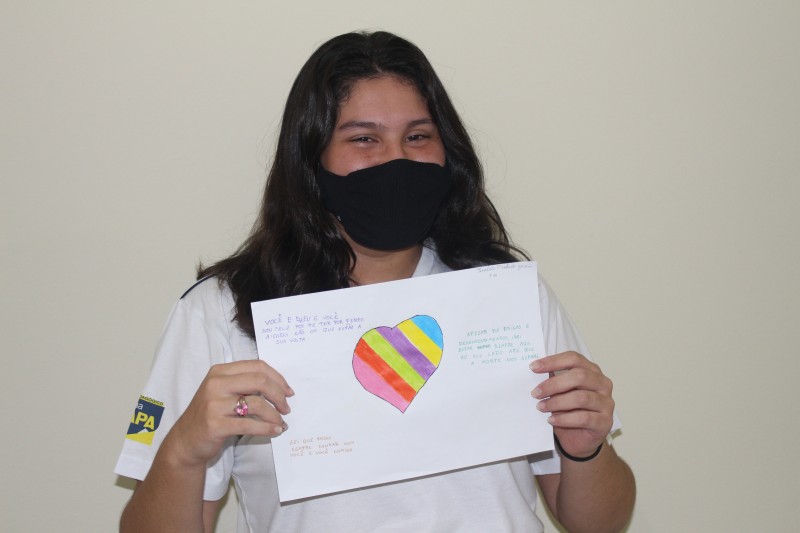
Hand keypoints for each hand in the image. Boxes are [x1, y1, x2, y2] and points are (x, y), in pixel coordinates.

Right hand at [163, 359, 293, 467]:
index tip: (288, 391)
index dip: (278, 378)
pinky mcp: (215, 424)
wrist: (185, 440)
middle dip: (279, 395)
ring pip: (257, 403)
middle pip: (260, 381)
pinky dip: (267, 428)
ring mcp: (214, 404)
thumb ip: (245, 384)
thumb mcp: (223, 392)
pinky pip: (249, 424)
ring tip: (281, 423)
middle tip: (286, 408)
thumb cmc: (211, 414)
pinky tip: (275, 431)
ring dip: (274, 415)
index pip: (257, 366)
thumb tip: (279, 387)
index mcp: (220, 371)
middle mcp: (216, 384)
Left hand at [530, 351, 613, 458]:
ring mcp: (606, 403)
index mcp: (591, 371)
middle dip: (554, 384)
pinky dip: (564, 418)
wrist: (579, 439)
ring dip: (557, 402)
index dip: (553, 361)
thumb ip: (552, 381)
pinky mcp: (605, 422)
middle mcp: (602, 384)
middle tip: (535, 392)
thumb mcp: (559, 393)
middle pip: (579, 376)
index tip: (533, 367)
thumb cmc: (568, 411)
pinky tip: (551, 420)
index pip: (574, 359)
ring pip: (581, 397)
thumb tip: (534, 370)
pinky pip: (584, 418)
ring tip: (540, 407)